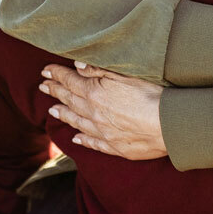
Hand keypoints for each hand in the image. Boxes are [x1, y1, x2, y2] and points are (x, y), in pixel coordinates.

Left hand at [41, 63, 167, 160]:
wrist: (169, 125)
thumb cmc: (151, 95)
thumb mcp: (125, 75)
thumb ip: (99, 70)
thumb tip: (77, 65)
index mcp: (94, 94)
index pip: (70, 82)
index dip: (56, 75)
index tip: (45, 71)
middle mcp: (94, 115)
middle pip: (70, 101)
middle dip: (55, 92)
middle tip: (42, 87)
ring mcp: (104, 133)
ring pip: (77, 123)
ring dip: (64, 115)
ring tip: (52, 110)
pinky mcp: (116, 148)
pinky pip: (94, 144)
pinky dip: (83, 140)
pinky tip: (76, 139)